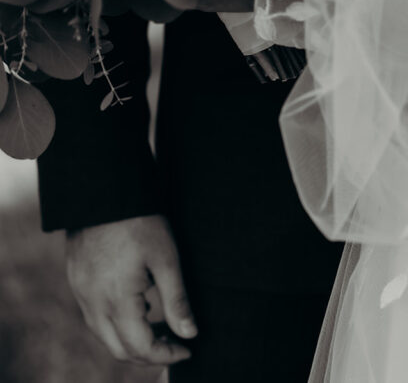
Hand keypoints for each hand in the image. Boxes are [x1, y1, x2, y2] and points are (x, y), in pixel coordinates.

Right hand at [66, 215, 196, 364]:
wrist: (103, 193)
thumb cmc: (140, 223)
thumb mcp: (166, 260)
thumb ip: (177, 300)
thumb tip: (189, 333)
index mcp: (116, 300)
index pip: (140, 347)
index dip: (166, 354)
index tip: (187, 349)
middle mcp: (93, 303)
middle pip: (118, 349)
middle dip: (149, 354)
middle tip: (176, 344)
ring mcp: (81, 293)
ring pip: (104, 335)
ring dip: (132, 340)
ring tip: (162, 327)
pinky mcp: (77, 282)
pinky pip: (95, 317)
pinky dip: (117, 324)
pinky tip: (140, 307)